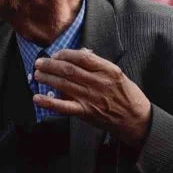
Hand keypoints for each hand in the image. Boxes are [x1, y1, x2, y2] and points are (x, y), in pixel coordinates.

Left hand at [32, 48, 151, 149]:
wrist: (136, 119)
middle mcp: (99, 83)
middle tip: (39, 63)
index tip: (56, 54)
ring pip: (63, 84)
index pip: (82, 57)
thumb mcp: (117, 74)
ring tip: (37, 75)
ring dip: (47, 78)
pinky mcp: (86, 112)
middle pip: (69, 70)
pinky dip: (49, 102)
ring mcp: (91, 98)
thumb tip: (80, 52)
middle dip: (50, 64)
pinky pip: (63, 106)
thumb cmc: (126, 95)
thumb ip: (98, 65)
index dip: (65, 54)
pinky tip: (37, 98)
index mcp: (108, 70)